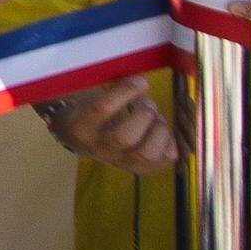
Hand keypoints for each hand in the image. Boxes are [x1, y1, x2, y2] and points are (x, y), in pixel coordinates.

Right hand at [51, 78, 182, 173]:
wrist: (85, 141)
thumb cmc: (91, 111)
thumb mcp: (91, 96)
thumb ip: (114, 88)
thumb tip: (142, 81)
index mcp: (80, 127)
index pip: (101, 109)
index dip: (126, 92)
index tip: (140, 81)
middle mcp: (99, 149)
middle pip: (124, 137)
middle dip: (144, 115)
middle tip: (148, 104)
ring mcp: (121, 163)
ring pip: (147, 153)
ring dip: (159, 130)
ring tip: (156, 118)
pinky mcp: (142, 169)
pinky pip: (165, 159)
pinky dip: (170, 141)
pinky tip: (159, 131)